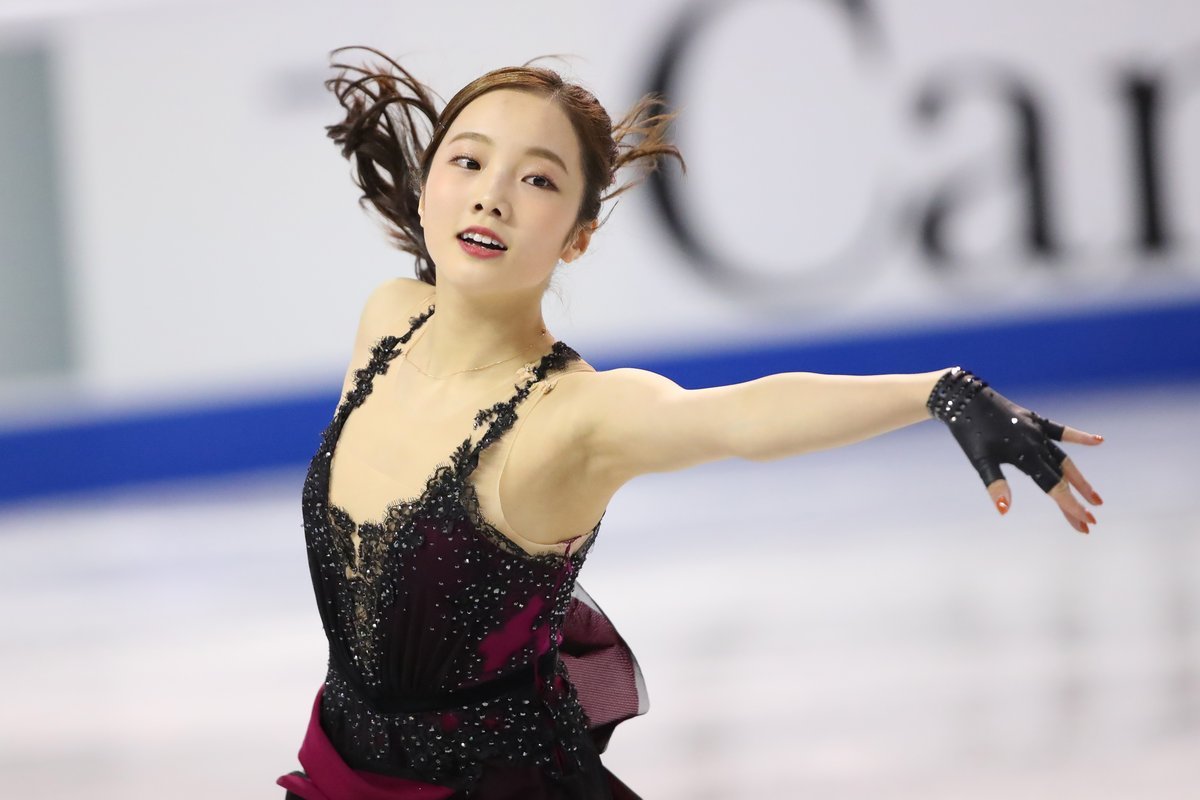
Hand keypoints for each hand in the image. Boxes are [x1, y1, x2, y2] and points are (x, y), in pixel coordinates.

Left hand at [928, 368, 1104, 533]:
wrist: (965, 399)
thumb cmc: (970, 433)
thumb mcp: (980, 461)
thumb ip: (995, 484)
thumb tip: (1005, 511)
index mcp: (1025, 455)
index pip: (1054, 487)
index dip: (1071, 506)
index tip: (1086, 523)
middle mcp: (1037, 443)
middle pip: (1062, 478)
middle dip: (1077, 500)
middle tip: (1091, 522)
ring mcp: (1038, 431)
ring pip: (1064, 459)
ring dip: (1079, 479)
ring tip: (1094, 497)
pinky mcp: (1035, 420)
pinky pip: (1061, 431)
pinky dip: (1079, 437)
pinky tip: (1098, 441)